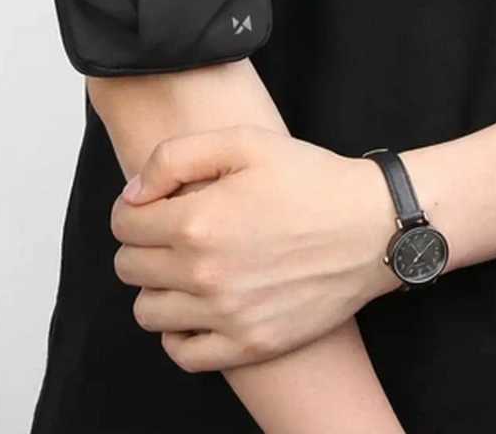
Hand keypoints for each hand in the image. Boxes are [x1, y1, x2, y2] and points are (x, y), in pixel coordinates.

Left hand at [109, 125, 398, 371]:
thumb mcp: (244, 141)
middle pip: (129, 267)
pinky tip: (199, 305)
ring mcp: (227, 315)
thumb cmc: (311, 179)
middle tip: (174, 230)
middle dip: (142, 243)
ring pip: (147, 312)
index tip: (156, 202)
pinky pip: (183, 353)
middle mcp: (205, 275)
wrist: (373, 226)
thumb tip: (133, 195)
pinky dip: (179, 331)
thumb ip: (174, 158)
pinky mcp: (251, 344)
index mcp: (198, 222)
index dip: (134, 207)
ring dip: (156, 286)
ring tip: (187, 265)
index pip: (123, 224)